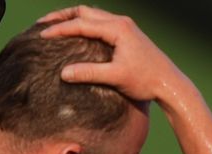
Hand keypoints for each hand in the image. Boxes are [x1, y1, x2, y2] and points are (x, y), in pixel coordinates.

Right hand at [37, 6, 185, 102]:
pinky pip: (101, 23)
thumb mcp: (115, 77)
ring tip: (56, 27)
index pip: (81, 23)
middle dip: (63, 17)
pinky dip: (86, 25)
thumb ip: (89, 73)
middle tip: (43, 24)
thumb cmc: (145, 81)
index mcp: (117, 29)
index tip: (42, 35)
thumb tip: (63, 73)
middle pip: (85, 12)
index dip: (60, 29)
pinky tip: (78, 36)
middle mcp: (121, 22)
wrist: (169, 83)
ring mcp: (125, 26)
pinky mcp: (128, 34)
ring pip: (93, 15)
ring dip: (74, 19)